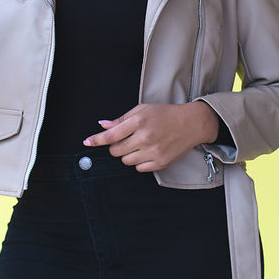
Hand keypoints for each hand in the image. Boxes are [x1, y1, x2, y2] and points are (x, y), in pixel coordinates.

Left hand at [81, 102, 220, 172]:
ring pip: (126, 161)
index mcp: (139, 121)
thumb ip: (121, 119)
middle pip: (116, 151)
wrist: (191, 124)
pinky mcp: (160, 163)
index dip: (96, 140)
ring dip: (128, 155)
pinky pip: (139, 169)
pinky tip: (147, 152)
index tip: (87, 142)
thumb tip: (102, 126)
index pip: (111, 135)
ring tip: (139, 145)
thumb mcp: (142, 110)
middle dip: (116, 147)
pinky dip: (139, 162)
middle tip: (126, 140)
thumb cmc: (165, 114)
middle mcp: (145, 137)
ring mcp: (153, 151)